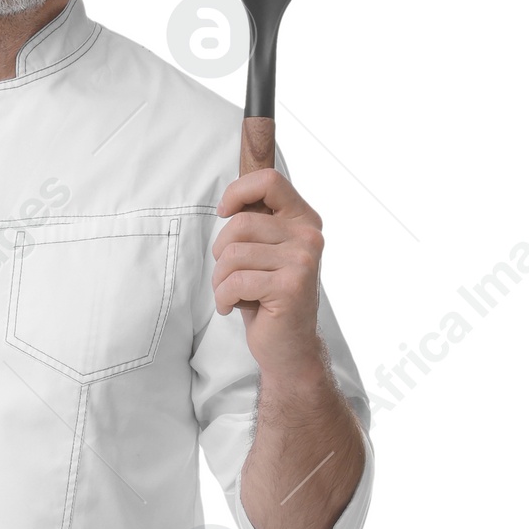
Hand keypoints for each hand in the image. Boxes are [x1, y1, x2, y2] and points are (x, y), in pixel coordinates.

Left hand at [211, 165, 326, 379]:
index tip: (224, 212)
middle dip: (220, 254)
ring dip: (220, 280)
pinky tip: (232, 308)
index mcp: (304, 220)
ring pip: (233, 254)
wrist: (289, 347)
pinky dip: (223, 298)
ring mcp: (303, 260)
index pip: (268, 181)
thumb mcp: (263, 253)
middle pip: (240, 224)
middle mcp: (309, 236)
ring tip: (231, 294)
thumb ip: (255, 223)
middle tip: (228, 277)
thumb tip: (230, 199)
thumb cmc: (268, 298)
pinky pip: (235, 281)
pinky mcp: (291, 286)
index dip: (237, 192)